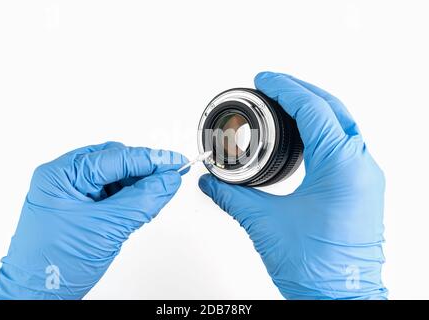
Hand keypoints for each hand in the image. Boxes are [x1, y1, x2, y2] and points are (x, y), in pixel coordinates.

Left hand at [0, 142, 187, 299]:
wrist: (37, 296)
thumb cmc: (53, 267)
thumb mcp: (106, 229)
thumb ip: (141, 201)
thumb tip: (167, 181)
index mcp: (61, 175)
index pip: (115, 157)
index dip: (150, 159)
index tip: (175, 162)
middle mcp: (65, 178)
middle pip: (115, 161)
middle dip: (143, 170)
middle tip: (170, 178)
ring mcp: (72, 192)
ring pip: (115, 176)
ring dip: (138, 185)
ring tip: (156, 196)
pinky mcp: (81, 206)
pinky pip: (112, 192)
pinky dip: (130, 197)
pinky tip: (142, 205)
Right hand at [199, 72, 386, 298]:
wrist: (340, 299)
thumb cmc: (316, 269)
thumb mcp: (264, 223)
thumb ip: (231, 196)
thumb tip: (210, 181)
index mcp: (340, 166)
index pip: (313, 108)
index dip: (285, 88)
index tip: (265, 79)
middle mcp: (360, 167)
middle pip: (333, 108)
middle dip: (301, 90)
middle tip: (274, 85)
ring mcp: (366, 177)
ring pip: (343, 124)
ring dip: (316, 107)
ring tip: (286, 102)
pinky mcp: (363, 188)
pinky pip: (346, 144)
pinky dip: (325, 129)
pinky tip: (306, 134)